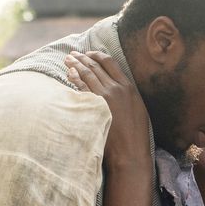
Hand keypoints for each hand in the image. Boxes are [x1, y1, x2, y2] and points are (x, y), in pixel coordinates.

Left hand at [64, 51, 149, 170]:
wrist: (130, 152)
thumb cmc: (135, 136)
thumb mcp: (137, 110)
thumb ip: (128, 96)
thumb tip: (118, 87)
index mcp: (128, 87)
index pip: (110, 63)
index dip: (97, 55)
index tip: (89, 53)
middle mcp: (117, 89)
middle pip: (96, 66)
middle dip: (82, 58)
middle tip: (72, 54)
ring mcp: (105, 97)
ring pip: (87, 74)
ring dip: (76, 65)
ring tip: (67, 60)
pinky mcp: (95, 106)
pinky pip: (81, 87)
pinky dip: (74, 78)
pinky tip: (68, 74)